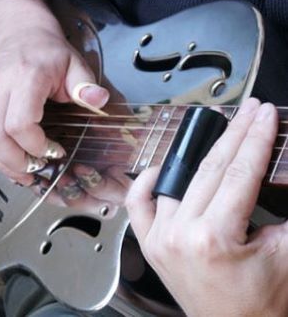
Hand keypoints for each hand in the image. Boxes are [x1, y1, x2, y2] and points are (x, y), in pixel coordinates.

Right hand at [0, 27, 108, 184]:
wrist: (23, 37)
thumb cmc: (50, 53)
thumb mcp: (76, 66)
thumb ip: (86, 86)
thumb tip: (99, 101)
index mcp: (25, 77)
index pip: (20, 124)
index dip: (36, 146)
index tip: (54, 152)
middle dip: (17, 163)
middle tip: (38, 170)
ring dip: (4, 163)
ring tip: (26, 171)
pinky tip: (13, 159)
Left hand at [126, 98, 287, 316]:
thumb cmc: (261, 303)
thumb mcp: (287, 254)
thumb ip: (285, 213)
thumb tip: (276, 172)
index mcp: (213, 238)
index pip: (239, 173)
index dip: (255, 139)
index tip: (263, 116)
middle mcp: (179, 234)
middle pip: (210, 169)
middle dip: (234, 135)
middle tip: (248, 112)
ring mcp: (159, 237)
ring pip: (177, 180)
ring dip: (198, 152)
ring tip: (215, 130)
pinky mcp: (150, 243)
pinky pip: (138, 204)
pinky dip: (147, 181)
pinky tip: (161, 166)